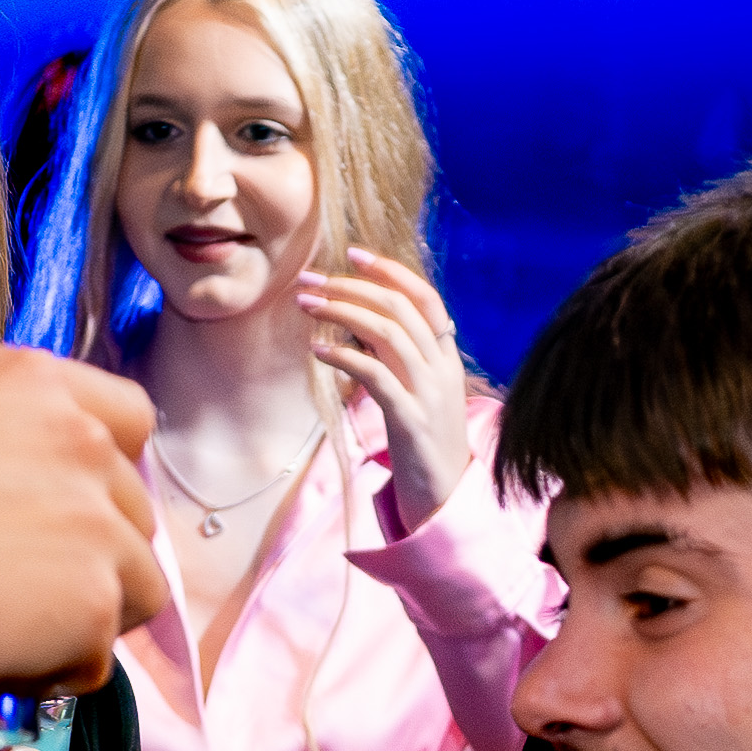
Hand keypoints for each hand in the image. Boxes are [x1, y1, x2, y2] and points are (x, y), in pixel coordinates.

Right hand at [0, 347, 166, 692]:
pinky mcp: (95, 599)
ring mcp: (94, 517)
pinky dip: (49, 675)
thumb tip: (11, 506)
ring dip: (78, 619)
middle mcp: (77, 434)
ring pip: (136, 587)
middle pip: (133, 513)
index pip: (128, 419)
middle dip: (84, 558)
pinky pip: (99, 659)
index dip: (102, 477)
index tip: (60, 513)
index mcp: (26, 379)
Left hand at [298, 246, 475, 525]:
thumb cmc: (422, 442)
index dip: (388, 271)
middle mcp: (442, 368)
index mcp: (446, 356)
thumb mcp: (413, 390)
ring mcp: (430, 393)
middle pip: (399, 307)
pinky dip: (345, 356)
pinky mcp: (411, 420)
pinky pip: (376, 376)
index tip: (351, 254)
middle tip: (308, 281)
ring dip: (341, 312)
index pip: (423, 296)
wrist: (444, 496)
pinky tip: (318, 350)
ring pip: (388, 333)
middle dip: (350, 287)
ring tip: (306, 306)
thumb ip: (394, 357)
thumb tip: (354, 323)